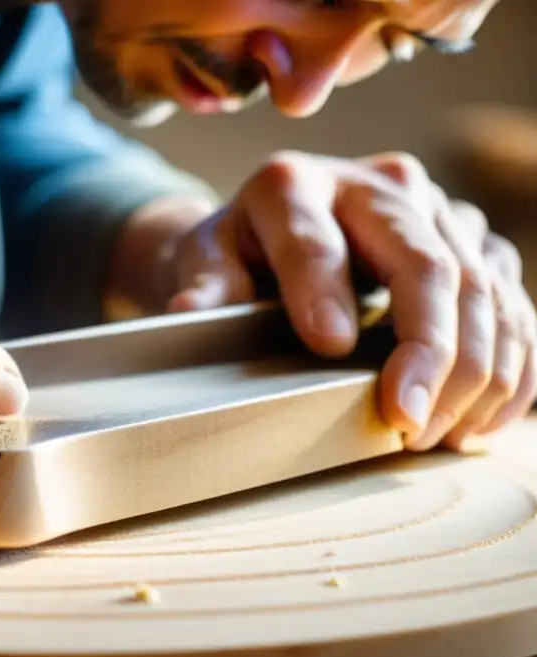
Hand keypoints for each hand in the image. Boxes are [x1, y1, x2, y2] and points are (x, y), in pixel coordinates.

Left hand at [164, 151, 536, 451]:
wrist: (279, 226)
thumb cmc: (239, 251)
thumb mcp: (205, 259)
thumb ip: (205, 283)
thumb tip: (190, 311)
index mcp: (297, 182)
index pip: (315, 240)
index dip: (322, 293)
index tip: (328, 350)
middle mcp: (379, 184)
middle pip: (427, 264)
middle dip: (429, 353)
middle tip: (406, 426)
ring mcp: (436, 209)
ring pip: (483, 288)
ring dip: (477, 372)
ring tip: (438, 436)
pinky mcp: (473, 241)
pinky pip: (513, 301)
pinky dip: (512, 366)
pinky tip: (483, 418)